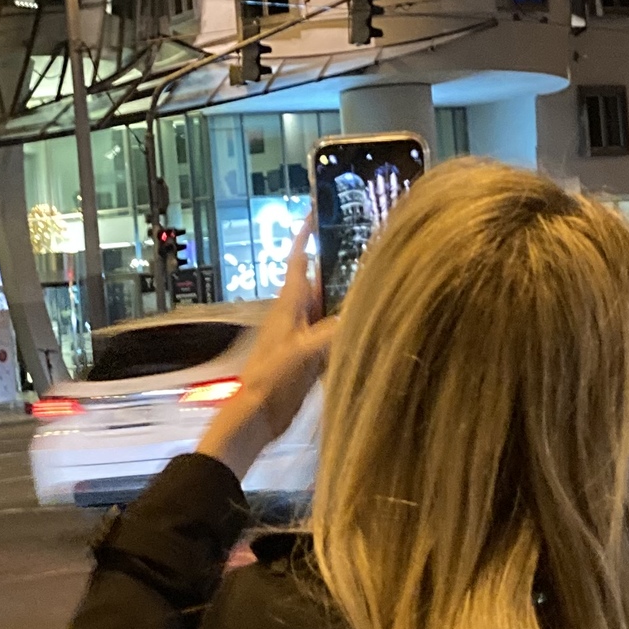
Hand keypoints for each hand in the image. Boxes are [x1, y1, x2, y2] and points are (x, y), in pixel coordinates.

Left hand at [196, 212, 338, 482]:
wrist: (256, 417)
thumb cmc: (274, 380)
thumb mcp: (306, 353)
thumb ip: (333, 332)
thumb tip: (364, 312)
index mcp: (288, 306)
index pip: (297, 262)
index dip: (304, 237)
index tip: (313, 212)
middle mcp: (294, 316)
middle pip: (315, 283)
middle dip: (334, 265)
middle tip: (362, 249)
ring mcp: (299, 337)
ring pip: (324, 308)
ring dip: (342, 297)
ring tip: (372, 283)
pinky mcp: (306, 358)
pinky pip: (329, 334)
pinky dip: (344, 327)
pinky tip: (364, 328)